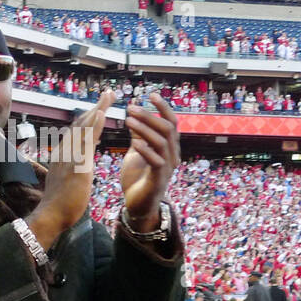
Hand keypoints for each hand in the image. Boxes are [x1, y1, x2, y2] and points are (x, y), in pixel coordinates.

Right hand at [26, 91, 113, 248]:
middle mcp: (64, 150)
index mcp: (63, 153)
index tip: (100, 106)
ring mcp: (69, 156)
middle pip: (81, 123)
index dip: (90, 116)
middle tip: (109, 93)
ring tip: (109, 96)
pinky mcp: (76, 164)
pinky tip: (101, 114)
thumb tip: (80, 160)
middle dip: (96, 107)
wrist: (51, 216)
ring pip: (84, 127)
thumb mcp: (67, 179)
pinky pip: (86, 141)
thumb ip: (73, 166)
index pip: (77, 130)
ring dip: (97, 109)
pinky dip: (93, 126)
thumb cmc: (60, 203)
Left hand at [120, 93, 180, 229]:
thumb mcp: (137, 151)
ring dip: (145, 129)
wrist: (137, 206)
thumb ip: (139, 134)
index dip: (163, 108)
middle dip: (149, 116)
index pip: (171, 122)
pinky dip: (145, 150)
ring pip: (162, 142)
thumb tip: (134, 113)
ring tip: (128, 120)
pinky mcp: (158, 180)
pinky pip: (156, 161)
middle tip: (131, 108)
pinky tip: (134, 142)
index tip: (151, 95)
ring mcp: (167, 168)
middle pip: (167, 129)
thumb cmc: (138, 178)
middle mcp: (172, 155)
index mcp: (168, 147)